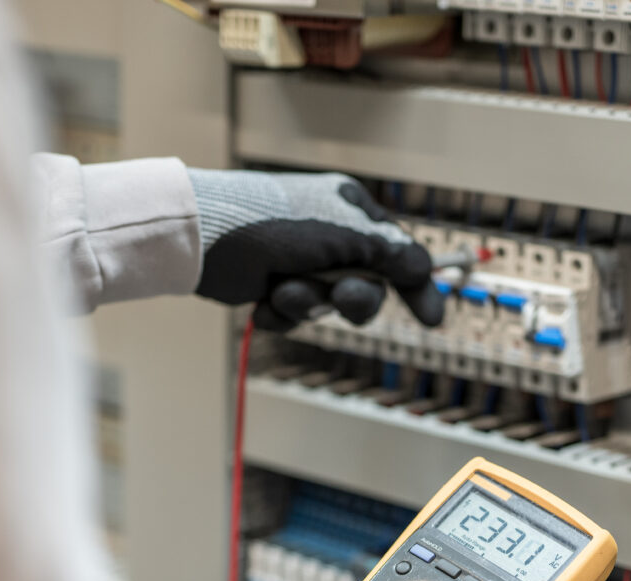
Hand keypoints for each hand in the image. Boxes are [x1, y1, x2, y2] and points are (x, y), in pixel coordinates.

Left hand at [186, 169, 445, 331]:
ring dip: (306, 304)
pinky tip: (261, 300)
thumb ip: (391, 255)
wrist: (199, 238)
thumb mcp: (341, 234)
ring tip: (281, 291)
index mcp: (349, 208)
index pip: (398, 251)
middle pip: (365, 287)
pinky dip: (280, 313)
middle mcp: (327, 234)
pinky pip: (294, 315)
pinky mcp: (270, 284)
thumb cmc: (270, 223)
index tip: (431, 321)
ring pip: (326, 306)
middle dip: (349, 298)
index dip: (416, 287)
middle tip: (338, 298)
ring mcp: (298, 261)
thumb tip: (427, 270)